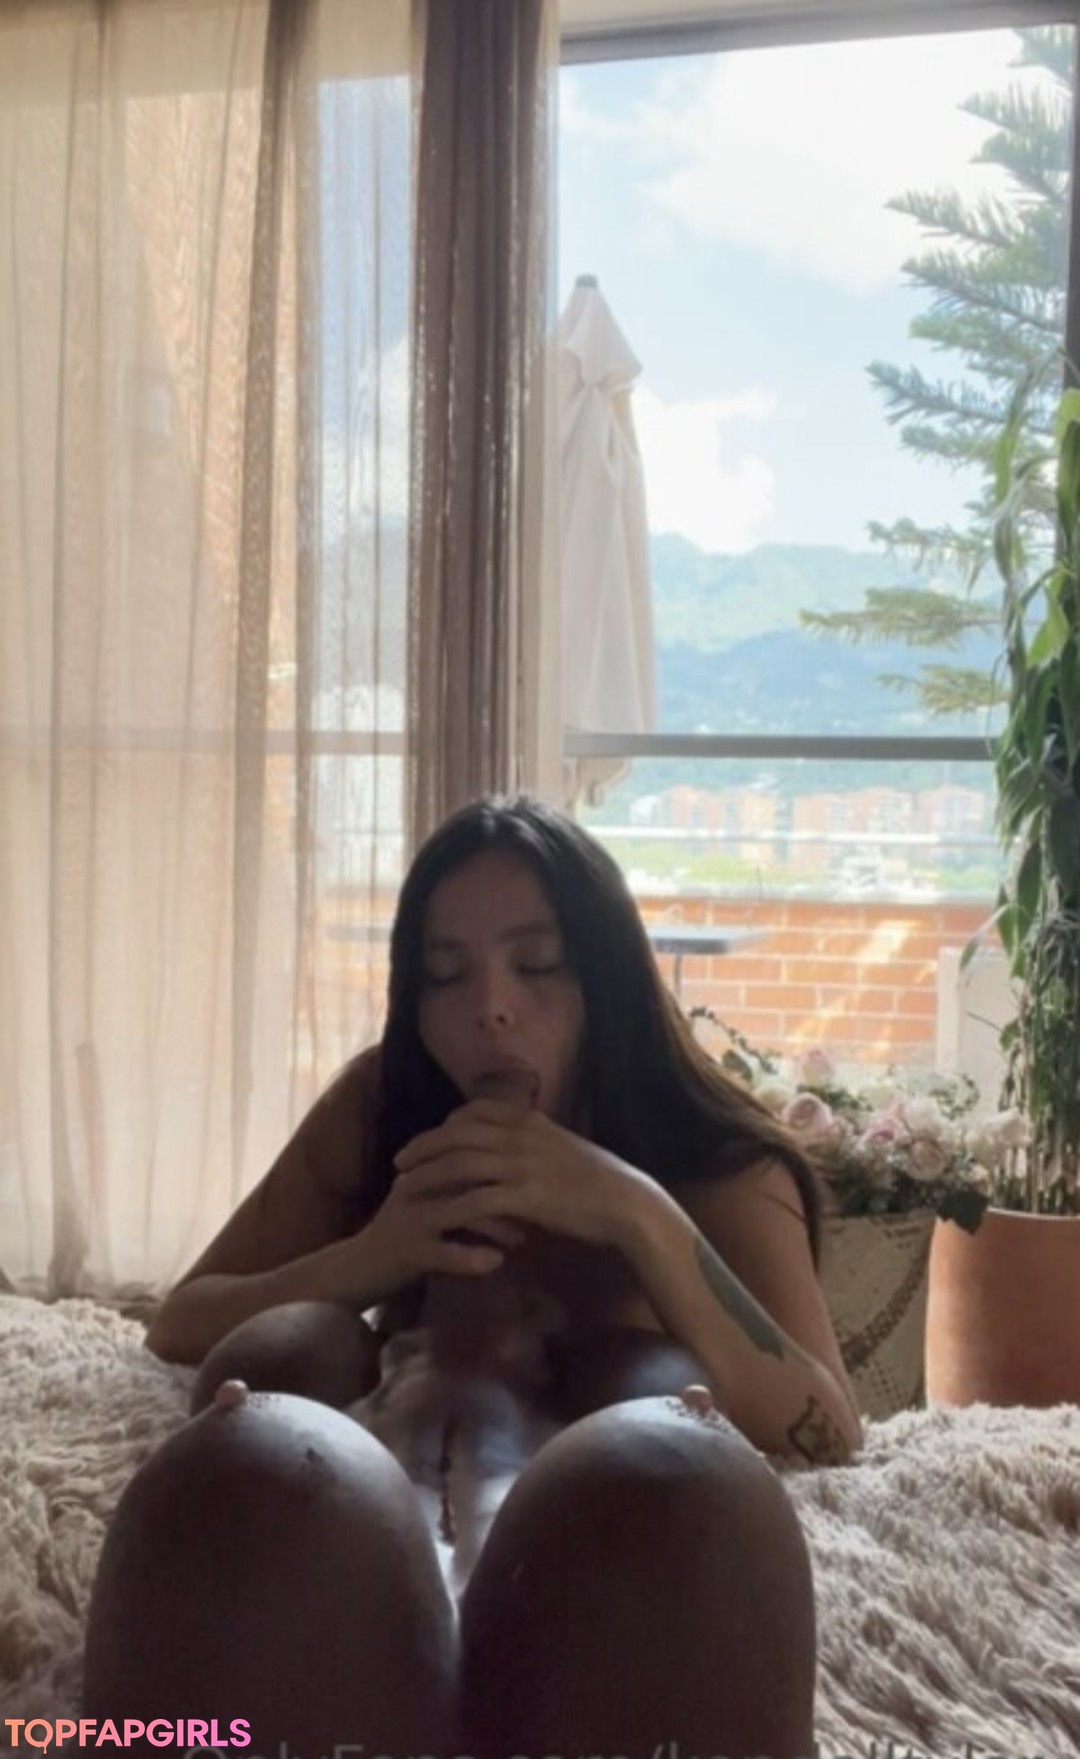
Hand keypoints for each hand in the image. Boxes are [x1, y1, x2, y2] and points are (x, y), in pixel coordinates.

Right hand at [357, 1148, 527, 1294]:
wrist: (357, 1267)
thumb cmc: (407, 1232)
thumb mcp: (434, 1198)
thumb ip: (464, 1181)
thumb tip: (511, 1173)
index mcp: (428, 1168)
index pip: (474, 1151)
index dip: (509, 1163)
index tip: (539, 1180)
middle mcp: (419, 1185)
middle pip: (472, 1175)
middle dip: (512, 1192)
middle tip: (540, 1210)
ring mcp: (412, 1217)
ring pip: (462, 1211)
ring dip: (498, 1226)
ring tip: (524, 1239)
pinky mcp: (407, 1250)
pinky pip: (446, 1252)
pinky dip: (473, 1257)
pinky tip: (495, 1263)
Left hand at [392, 1100, 653, 1255]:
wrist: (628, 1204)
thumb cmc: (602, 1181)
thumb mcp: (565, 1147)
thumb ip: (537, 1141)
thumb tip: (518, 1144)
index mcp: (530, 1120)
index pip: (474, 1111)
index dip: (445, 1124)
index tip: (427, 1138)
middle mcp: (520, 1135)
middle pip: (456, 1133)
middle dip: (423, 1146)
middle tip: (398, 1162)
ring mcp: (521, 1164)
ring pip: (458, 1163)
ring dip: (426, 1175)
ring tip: (404, 1189)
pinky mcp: (524, 1196)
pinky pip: (475, 1200)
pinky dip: (450, 1209)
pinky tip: (434, 1221)